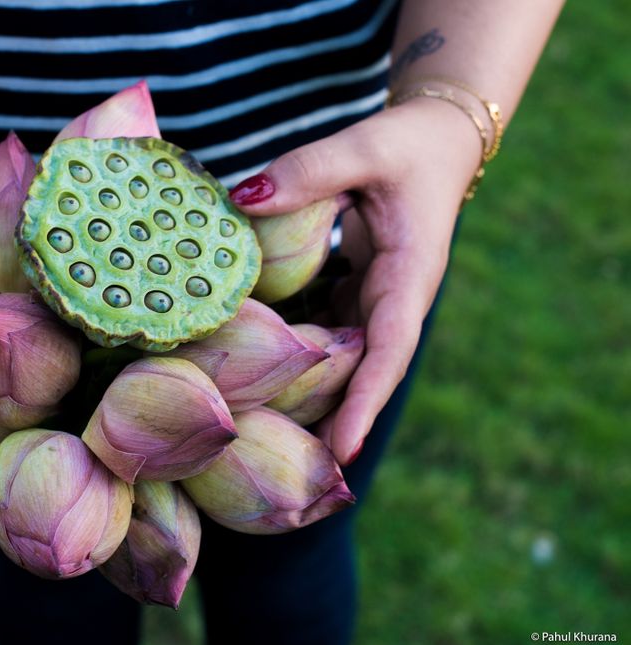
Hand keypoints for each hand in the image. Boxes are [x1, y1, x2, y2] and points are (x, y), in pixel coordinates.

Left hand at [230, 97, 481, 464]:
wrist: (433, 141)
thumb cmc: (404, 145)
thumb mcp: (362, 148)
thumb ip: (308, 172)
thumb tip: (242, 199)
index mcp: (409, 274)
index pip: (390, 348)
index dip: (366, 399)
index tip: (343, 449)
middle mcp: (394, 298)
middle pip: (364, 370)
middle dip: (335, 418)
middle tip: (296, 471)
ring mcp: (375, 297)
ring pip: (343, 356)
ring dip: (311, 391)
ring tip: (267, 434)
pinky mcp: (356, 289)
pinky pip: (326, 327)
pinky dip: (296, 349)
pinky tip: (254, 368)